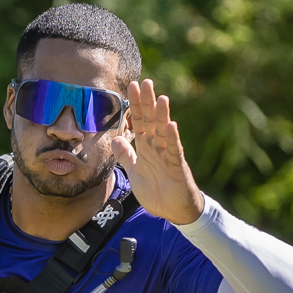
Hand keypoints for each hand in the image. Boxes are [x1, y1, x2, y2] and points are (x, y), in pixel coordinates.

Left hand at [113, 80, 204, 225]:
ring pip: (164, 131)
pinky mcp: (177, 166)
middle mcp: (157, 147)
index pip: (139, 122)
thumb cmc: (156, 191)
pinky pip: (175, 150)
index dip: (135, 105)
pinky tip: (171, 125)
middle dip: (147, 102)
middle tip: (145, 82)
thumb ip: (126, 155)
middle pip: (152, 120)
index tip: (131, 86)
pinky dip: (172, 139)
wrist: (173, 210)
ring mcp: (168, 155)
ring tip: (160, 97)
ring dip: (162, 115)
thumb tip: (115, 139)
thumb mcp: (134, 172)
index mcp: (146, 147)